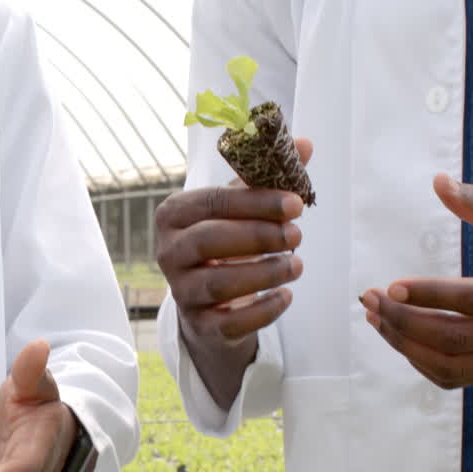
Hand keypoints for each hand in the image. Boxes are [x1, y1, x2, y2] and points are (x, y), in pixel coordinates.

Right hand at [155, 138, 311, 408]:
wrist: (211, 302)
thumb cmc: (228, 242)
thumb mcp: (241, 207)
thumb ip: (267, 178)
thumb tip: (303, 144)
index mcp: (174, 214)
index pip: (213, 201)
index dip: (257, 201)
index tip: (296, 203)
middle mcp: (169, 252)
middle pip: (209, 241)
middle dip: (259, 236)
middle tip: (297, 234)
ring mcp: (181, 292)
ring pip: (218, 283)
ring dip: (264, 273)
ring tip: (297, 265)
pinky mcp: (199, 325)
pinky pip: (229, 322)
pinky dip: (262, 311)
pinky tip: (286, 297)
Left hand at [359, 174, 472, 388]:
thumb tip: (439, 182)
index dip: (431, 295)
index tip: (392, 285)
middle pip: (453, 338)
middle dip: (403, 320)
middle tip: (369, 298)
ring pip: (448, 364)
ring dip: (403, 343)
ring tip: (375, 317)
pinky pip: (453, 377)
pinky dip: (418, 360)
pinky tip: (398, 335)